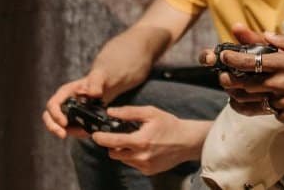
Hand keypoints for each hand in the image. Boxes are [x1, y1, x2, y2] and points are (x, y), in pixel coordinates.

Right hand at [42, 69, 112, 138]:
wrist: (104, 86)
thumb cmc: (98, 79)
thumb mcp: (99, 78)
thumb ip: (96, 84)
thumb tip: (93, 94)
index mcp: (65, 92)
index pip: (53, 104)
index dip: (55, 114)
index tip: (64, 123)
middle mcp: (62, 103)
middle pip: (48, 116)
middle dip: (53, 127)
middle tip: (63, 135)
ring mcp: (66, 112)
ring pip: (57, 125)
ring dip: (66, 132)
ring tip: (82, 133)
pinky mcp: (73, 120)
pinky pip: (69, 129)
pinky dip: (76, 133)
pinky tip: (86, 132)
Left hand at [91, 105, 206, 175]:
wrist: (187, 141)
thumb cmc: (170, 125)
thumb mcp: (150, 113)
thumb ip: (129, 112)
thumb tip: (111, 112)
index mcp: (140, 141)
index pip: (113, 141)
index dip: (101, 138)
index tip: (95, 135)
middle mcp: (141, 156)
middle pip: (114, 153)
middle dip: (112, 145)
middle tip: (119, 136)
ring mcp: (145, 166)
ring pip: (123, 159)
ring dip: (124, 151)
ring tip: (136, 141)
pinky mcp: (148, 171)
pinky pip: (133, 164)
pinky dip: (134, 157)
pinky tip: (145, 148)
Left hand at [212, 24, 283, 125]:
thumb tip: (266, 34)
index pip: (251, 61)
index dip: (232, 58)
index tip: (223, 55)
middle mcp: (283, 83)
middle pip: (245, 84)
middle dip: (229, 79)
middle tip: (223, 75)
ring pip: (255, 101)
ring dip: (241, 95)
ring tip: (237, 89)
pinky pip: (271, 112)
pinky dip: (267, 105)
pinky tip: (268, 99)